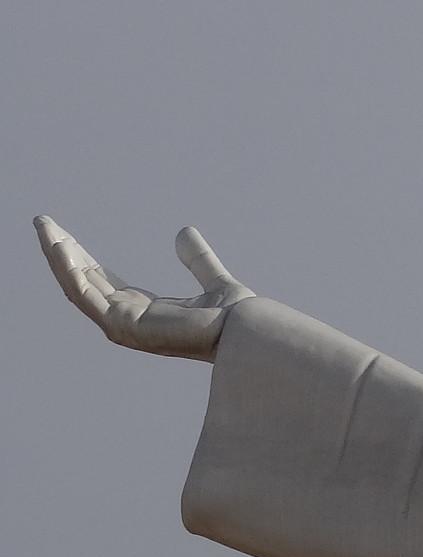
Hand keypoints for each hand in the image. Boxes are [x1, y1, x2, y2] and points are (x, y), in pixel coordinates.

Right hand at [36, 216, 253, 360]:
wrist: (244, 333)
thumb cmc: (234, 319)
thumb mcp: (212, 279)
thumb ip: (197, 258)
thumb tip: (184, 231)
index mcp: (142, 311)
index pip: (102, 281)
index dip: (82, 259)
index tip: (66, 236)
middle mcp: (126, 320)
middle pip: (83, 281)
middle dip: (62, 253)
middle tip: (43, 224)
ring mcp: (121, 325)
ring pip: (76, 287)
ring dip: (57, 257)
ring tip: (43, 228)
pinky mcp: (123, 325)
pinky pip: (87, 295)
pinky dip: (71, 272)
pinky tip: (61, 248)